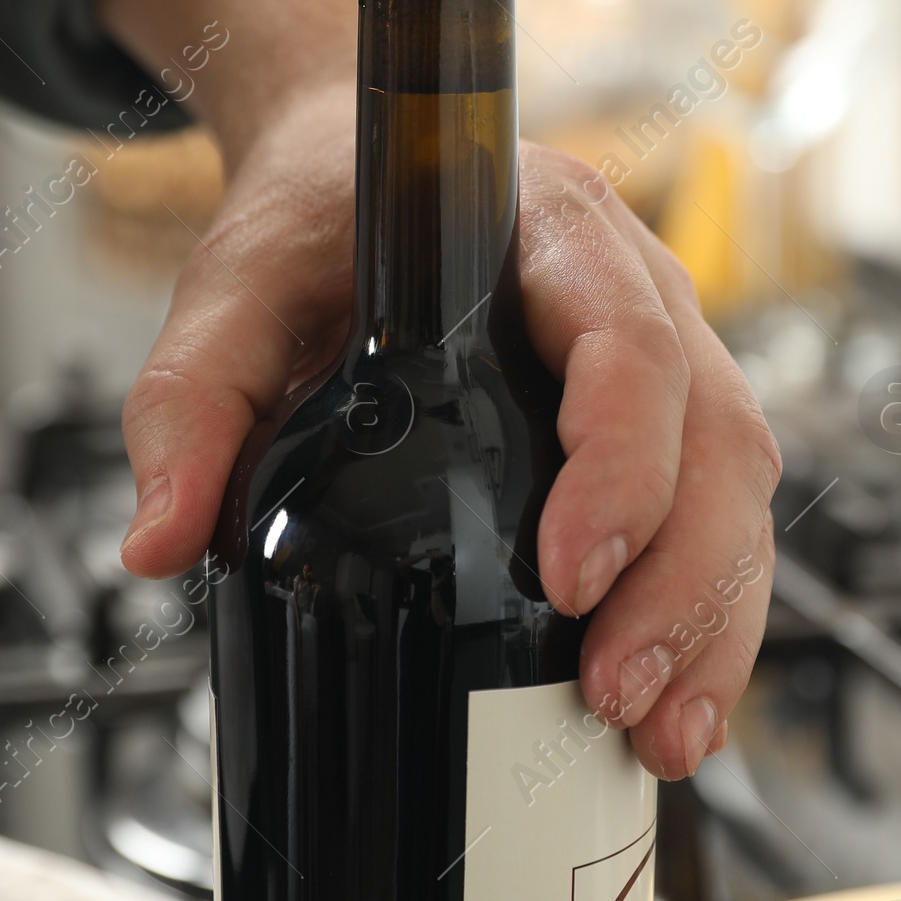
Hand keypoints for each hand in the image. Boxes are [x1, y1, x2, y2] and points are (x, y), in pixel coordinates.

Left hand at [101, 0, 779, 779]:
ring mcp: (669, 352)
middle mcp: (637, 287)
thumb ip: (191, 399)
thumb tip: (161, 540)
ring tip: (658, 734)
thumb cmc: (323, 209)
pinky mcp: (666, 419)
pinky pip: (722, 513)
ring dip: (713, 617)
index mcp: (553, 232)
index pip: (627, 342)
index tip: (568, 574)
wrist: (356, 166)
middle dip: (680, 580)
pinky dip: (710, 615)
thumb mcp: (237, 285)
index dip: (620, 462)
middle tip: (612, 692)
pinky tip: (672, 704)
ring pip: (739, 485)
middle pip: (714, 435)